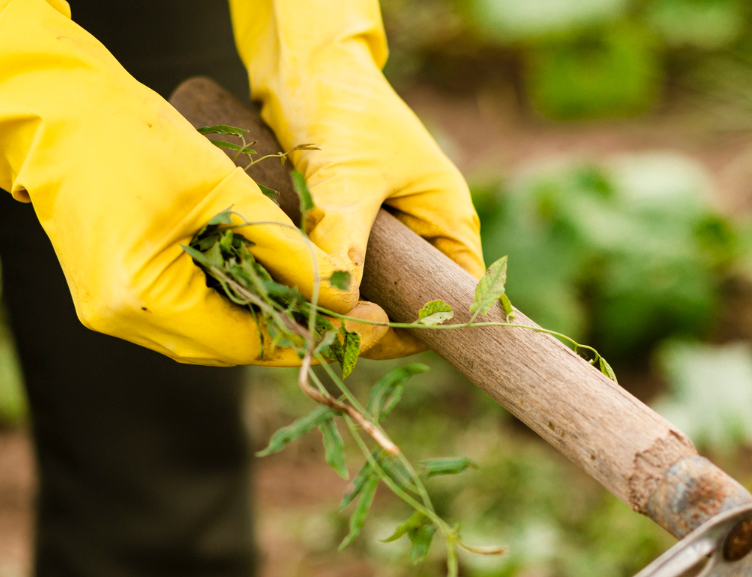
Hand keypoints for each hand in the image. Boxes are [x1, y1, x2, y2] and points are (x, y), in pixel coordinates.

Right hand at [0, 0, 387, 364]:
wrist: (54, 114)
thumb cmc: (137, 139)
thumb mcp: (227, 192)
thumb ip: (289, 253)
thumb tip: (342, 297)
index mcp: (144, 299)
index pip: (245, 342)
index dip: (307, 336)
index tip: (362, 325)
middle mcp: (122, 320)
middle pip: (225, 347)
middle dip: (285, 330)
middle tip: (343, 312)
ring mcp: (109, 313)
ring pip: (204, 335)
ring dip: (255, 317)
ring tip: (308, 296)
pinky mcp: (108, 297)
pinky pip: (180, 315)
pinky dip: (222, 303)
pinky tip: (256, 282)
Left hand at [230, 0, 484, 357]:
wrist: (302, 60)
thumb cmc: (342, 106)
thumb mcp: (347, 176)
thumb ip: (345, 241)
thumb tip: (339, 303)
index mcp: (448, 221)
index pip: (454, 297)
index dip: (422, 327)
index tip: (373, 340)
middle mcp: (424, 231)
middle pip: (411, 300)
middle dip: (375, 320)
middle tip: (331, 332)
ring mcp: (387, 230)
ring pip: (373, 289)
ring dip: (345, 302)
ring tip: (310, 312)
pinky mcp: (351, 226)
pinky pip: (343, 270)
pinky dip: (324, 282)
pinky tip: (297, 288)